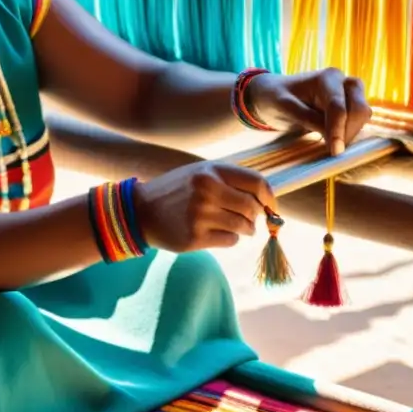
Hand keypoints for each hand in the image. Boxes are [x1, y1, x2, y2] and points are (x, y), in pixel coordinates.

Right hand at [132, 160, 276, 251]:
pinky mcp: (195, 237)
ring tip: (232, 225)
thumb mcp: (201, 172)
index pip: (257, 183)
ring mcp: (200, 215)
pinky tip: (214, 232)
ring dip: (244, 229)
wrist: (141, 210)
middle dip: (255, 216)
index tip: (272, 208)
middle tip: (246, 218)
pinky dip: (229, 238)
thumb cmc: (178, 190)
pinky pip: (230, 241)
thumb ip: (231, 180)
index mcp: (211, 170)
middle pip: (253, 208)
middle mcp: (207, 190)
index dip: (270, 199)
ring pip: (244, 227)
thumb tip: (267, 200)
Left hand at [245, 68, 371, 155]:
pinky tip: (334, 141)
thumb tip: (332, 137)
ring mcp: (350, 93)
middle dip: (348, 131)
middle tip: (332, 150)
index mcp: (327, 78)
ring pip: (363, 115)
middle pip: (359, 109)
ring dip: (350, 133)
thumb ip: (308, 118)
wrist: (273, 93)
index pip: (338, 107)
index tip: (335, 151)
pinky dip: (350, 133)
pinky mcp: (351, 106)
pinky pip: (359, 121)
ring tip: (330, 144)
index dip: (337, 130)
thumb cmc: (276, 98)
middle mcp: (344, 82)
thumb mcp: (285, 107)